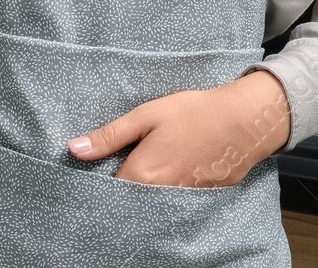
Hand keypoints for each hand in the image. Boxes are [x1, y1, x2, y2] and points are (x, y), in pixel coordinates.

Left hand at [66, 71, 291, 186]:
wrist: (243, 121)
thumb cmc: (193, 113)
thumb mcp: (145, 116)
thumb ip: (109, 136)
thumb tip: (74, 149)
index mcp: (142, 175)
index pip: (108, 191)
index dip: (98, 182)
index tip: (92, 172)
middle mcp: (159, 194)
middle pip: (129, 201)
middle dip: (120, 190)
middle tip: (120, 167)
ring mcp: (182, 200)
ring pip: (151, 203)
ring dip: (143, 193)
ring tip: (145, 169)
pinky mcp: (200, 200)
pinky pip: (173, 202)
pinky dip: (165, 193)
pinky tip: (169, 173)